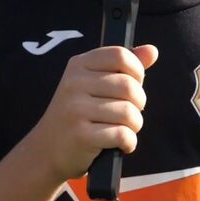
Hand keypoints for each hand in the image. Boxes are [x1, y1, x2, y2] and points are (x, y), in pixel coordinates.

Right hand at [27, 44, 157, 183]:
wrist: (47, 149)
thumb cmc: (79, 113)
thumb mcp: (95, 83)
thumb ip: (125, 66)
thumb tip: (152, 50)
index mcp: (79, 64)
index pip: (121, 55)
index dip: (137, 71)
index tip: (134, 84)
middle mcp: (74, 83)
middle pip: (129, 86)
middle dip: (138, 103)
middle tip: (128, 114)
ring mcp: (75, 109)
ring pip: (129, 112)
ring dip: (134, 126)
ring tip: (123, 129)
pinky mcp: (81, 135)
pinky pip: (122, 135)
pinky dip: (128, 143)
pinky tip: (120, 145)